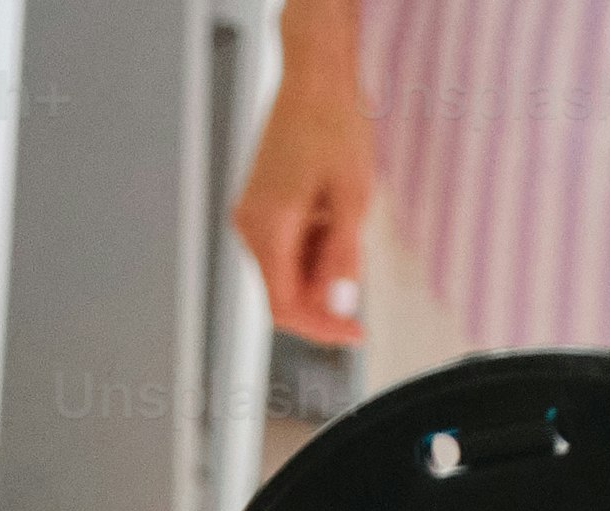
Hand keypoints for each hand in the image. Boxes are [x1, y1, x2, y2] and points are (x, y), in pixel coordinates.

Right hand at [234, 0, 376, 337]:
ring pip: (287, 269)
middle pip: (285, 291)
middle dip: (326, 292)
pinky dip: (313, 245)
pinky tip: (332, 211)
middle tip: (361, 264)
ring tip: (347, 220)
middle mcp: (249, 226)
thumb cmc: (334, 124)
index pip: (285, 308)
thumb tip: (341, 306)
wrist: (315, 78)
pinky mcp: (258, 206)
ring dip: (321, 265)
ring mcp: (250, 215)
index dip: (322, 328)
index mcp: (268, 228)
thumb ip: (343, 258)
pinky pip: (284, 245)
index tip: (356, 332)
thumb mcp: (352, 198)